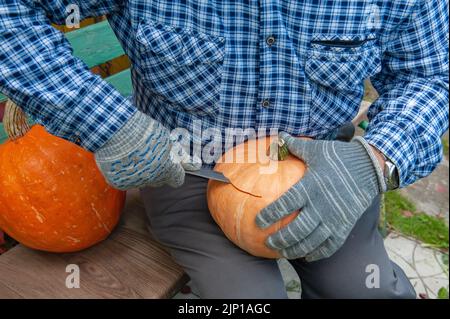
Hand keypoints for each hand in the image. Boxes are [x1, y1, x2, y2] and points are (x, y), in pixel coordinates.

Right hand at [94, 110, 198, 189]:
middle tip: (149, 154)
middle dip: (157, 170)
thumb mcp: (166, 139)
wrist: (117, 130)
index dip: (175, 170)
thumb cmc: (144, 131)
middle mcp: (153, 180)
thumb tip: (196, 165)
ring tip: (133, 153)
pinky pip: (125, 180)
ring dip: (140, 170)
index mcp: (168, 170)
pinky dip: (124, 171)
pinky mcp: (119, 183)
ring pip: (141, 180)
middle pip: (159, 180)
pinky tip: (121, 158)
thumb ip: (179, 154)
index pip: (178, 179)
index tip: (171, 164)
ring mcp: (135, 182)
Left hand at [256, 132, 385, 260]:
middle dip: (280, 239)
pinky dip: (318, 254)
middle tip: (268, 243)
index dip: (270, 215)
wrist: (370, 167)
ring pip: (312, 241)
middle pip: (297, 229)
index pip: (285, 204)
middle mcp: (322, 205)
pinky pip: (330, 246)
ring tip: (283, 252)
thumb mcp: (316, 149)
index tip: (257, 222)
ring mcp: (335, 218)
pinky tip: (306, 256)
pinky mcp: (345, 226)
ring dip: (295, 249)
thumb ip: (295, 146)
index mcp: (311, 186)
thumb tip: (278, 136)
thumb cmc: (339, 157)